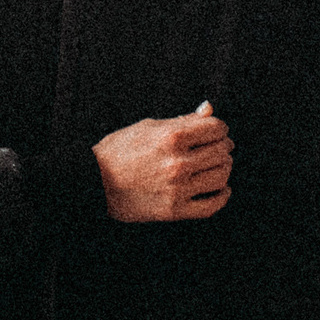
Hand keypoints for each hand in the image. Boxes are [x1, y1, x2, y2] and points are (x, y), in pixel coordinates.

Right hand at [93, 101, 232, 222]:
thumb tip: (209, 109)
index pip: (215, 128)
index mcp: (171, 137)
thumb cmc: (119, 150)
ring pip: (220, 177)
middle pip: (221, 151)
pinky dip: (222, 196)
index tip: (216, 130)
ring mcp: (177, 189)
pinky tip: (222, 188)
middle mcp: (177, 163)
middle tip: (221, 146)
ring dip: (224, 168)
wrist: (95, 182)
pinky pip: (211, 206)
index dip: (220, 127)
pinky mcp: (174, 210)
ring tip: (219, 164)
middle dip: (224, 146)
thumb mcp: (148, 127)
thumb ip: (182, 120)